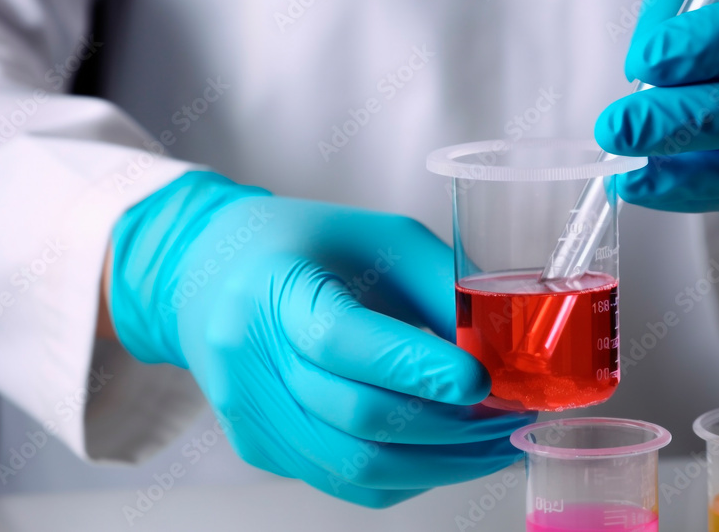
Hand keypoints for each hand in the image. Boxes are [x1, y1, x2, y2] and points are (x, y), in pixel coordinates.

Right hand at [106, 171, 532, 506]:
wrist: (209, 274)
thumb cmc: (304, 245)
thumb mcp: (378, 237)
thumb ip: (438, 288)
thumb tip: (501, 355)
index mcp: (274, 286)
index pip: (342, 340)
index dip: (415, 368)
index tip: (482, 382)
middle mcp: (247, 356)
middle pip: (354, 417)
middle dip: (448, 431)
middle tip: (509, 422)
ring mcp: (247, 411)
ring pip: (353, 467)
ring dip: (437, 466)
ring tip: (491, 448)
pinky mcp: (257, 446)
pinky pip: (342, 481)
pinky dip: (405, 476)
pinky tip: (444, 455)